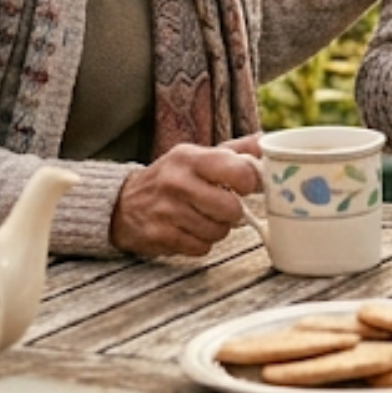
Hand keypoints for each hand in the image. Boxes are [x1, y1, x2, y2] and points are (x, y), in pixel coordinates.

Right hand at [109, 139, 260, 259]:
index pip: (238, 171)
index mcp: (190, 157)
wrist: (122, 203)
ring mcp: (166, 211)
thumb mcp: (198, 156)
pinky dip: (201, 243)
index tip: (246, 186)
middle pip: (232, 209)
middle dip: (233, 212)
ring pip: (218, 231)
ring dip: (217, 229)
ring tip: (203, 217)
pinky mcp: (160, 236)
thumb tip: (269, 144)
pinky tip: (189, 230)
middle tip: (222, 206)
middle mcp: (177, 182)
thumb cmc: (172, 178)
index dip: (250, 182)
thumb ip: (236, 151)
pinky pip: (201, 248)